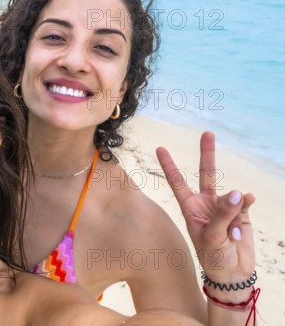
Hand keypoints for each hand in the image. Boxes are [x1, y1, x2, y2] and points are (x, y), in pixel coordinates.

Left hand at [155, 131, 255, 282]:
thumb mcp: (211, 237)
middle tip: (207, 132)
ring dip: (232, 213)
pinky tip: (243, 224)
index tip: (160, 148)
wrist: (232, 272)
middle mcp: (206, 203)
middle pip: (207, 173)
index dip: (169, 166)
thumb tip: (238, 191)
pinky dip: (245, 210)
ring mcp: (225, 206)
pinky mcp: (242, 212)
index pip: (177, 182)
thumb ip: (223, 213)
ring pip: (231, 197)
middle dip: (207, 153)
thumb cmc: (213, 256)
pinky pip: (245, 202)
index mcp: (190, 207)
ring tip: (230, 234)